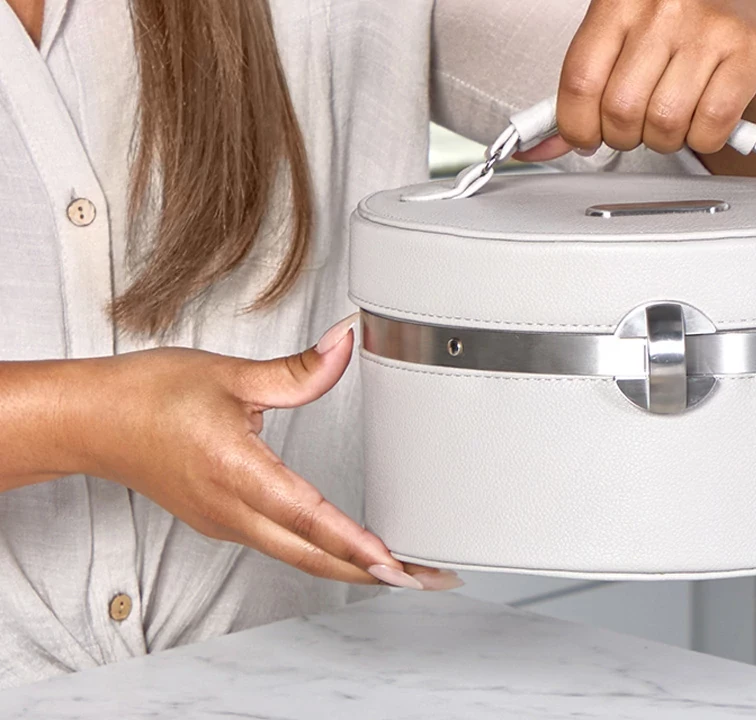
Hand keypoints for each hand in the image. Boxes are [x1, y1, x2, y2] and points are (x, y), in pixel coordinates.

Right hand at [69, 315, 459, 591]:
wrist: (91, 421)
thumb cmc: (148, 396)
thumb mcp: (229, 373)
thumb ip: (298, 370)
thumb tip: (344, 344)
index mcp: (234, 471)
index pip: (305, 516)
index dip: (353, 543)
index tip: (392, 561)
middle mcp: (231, 509)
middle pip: (312, 555)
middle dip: (374, 572)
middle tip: (427, 577)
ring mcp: (226, 522)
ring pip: (299, 557)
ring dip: (353, 569)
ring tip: (405, 571)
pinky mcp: (223, 522)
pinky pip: (282, 548)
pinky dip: (324, 556)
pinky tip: (352, 554)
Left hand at [519, 0, 755, 161]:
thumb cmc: (688, 18)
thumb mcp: (626, 34)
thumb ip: (587, 85)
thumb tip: (543, 144)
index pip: (580, 79)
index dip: (576, 125)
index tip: (584, 137)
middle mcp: (662, 6)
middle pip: (621, 109)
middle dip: (624, 136)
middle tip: (636, 128)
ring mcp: (707, 28)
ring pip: (664, 123)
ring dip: (665, 140)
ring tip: (673, 120)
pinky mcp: (748, 52)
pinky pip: (711, 126)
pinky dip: (704, 139)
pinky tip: (704, 121)